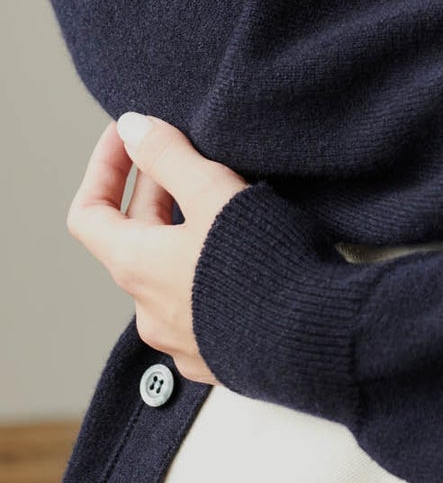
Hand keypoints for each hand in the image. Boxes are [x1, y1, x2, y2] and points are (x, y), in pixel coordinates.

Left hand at [66, 112, 249, 384]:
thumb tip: (132, 128)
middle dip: (157, 189)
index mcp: (137, 267)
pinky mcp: (217, 354)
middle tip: (191, 154)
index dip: (104, 168)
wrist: (313, 337)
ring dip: (185, 232)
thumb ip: (169, 156)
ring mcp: (180, 338)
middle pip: (135, 237)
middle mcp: (148, 309)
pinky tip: (246, 255)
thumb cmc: (263, 265)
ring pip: (169, 273)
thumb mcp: (215, 193)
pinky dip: (209, 271)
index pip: (89, 213)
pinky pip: (200, 304)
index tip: (129, 138)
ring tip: (226, 202)